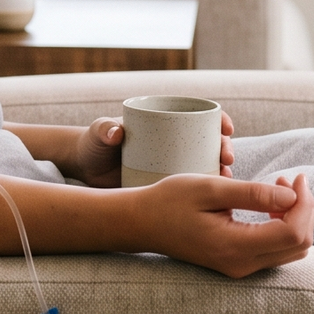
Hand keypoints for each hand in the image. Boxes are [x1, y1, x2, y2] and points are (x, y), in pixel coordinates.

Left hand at [58, 111, 236, 188]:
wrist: (86, 168)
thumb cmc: (94, 143)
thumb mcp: (99, 134)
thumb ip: (104, 130)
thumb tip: (115, 132)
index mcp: (163, 121)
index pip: (198, 115)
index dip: (218, 119)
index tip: (226, 127)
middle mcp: (172, 141)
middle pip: (208, 141)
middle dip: (224, 147)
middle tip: (227, 158)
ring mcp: (171, 162)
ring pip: (204, 163)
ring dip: (221, 170)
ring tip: (226, 178)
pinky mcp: (166, 182)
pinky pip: (192, 184)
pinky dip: (206, 188)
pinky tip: (217, 197)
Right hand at [133, 172, 312, 277]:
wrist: (142, 223)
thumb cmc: (170, 201)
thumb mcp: (210, 188)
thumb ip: (252, 194)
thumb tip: (292, 196)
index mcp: (234, 247)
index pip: (292, 234)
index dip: (304, 204)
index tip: (296, 177)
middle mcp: (241, 265)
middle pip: (299, 245)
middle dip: (303, 209)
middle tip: (288, 180)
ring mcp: (240, 268)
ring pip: (291, 250)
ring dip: (295, 218)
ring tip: (278, 189)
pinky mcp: (238, 264)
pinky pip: (277, 251)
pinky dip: (283, 226)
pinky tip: (270, 205)